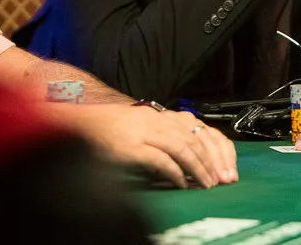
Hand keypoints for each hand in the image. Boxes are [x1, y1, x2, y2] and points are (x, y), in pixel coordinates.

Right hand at [51, 103, 237, 188]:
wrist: (75, 124)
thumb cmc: (105, 130)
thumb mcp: (138, 128)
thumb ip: (160, 138)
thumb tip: (186, 160)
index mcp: (157, 115)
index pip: (196, 128)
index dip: (214, 148)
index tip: (225, 167)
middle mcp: (152, 119)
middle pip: (192, 137)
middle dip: (210, 160)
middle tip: (222, 180)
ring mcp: (141, 132)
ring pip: (181, 146)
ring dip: (198, 167)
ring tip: (207, 184)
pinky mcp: (129, 147)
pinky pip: (159, 159)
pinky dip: (174, 172)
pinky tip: (182, 184)